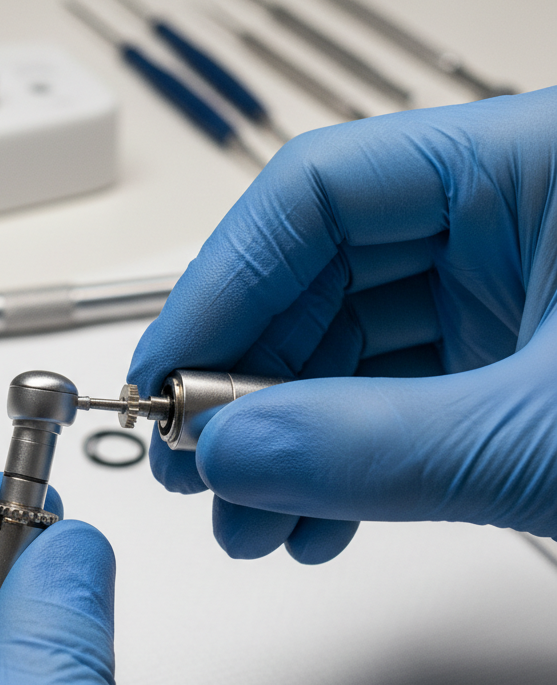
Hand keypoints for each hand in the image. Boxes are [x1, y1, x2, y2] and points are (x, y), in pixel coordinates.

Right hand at [129, 87, 556, 563]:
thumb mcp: (544, 434)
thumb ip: (380, 446)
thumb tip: (230, 453)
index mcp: (531, 164)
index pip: (318, 189)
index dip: (222, 282)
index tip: (166, 371)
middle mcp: (508, 217)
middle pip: (317, 274)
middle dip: (244, 384)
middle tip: (195, 464)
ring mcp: (507, 293)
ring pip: (346, 347)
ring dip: (285, 440)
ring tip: (249, 520)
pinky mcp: (508, 363)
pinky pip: (393, 397)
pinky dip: (344, 461)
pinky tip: (312, 518)